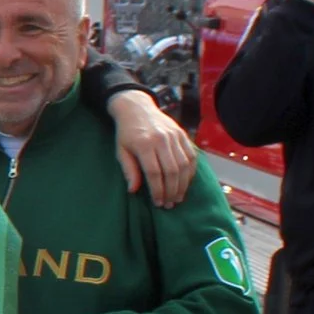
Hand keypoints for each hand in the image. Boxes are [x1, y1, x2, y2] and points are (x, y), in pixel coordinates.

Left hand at [108, 90, 193, 208]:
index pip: (154, 172)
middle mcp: (162, 139)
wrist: (137, 108)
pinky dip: (191, 172)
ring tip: (178, 198)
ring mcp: (175, 136)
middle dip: (172, 190)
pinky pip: (192, 156)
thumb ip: (128, 170)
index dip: (157, 190)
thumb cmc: (126, 133)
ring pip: (184, 164)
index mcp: (144, 144)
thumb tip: (133, 190)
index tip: (158, 203)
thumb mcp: (121, 151)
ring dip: (183, 184)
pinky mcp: (183, 134)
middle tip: (170, 204)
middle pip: (172, 170)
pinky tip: (186, 183)